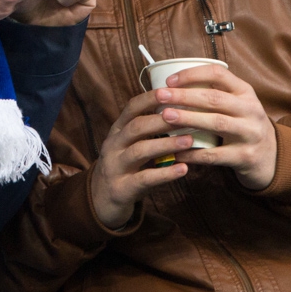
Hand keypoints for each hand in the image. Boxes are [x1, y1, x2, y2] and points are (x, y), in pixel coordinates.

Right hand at [90, 90, 195, 229]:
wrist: (101, 200)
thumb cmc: (126, 166)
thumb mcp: (131, 144)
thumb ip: (149, 130)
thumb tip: (183, 110)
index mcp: (118, 131)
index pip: (132, 108)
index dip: (150, 98)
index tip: (172, 91)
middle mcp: (113, 145)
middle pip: (136, 127)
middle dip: (161, 120)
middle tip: (187, 115)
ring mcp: (115, 167)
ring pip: (139, 151)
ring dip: (166, 144)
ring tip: (189, 141)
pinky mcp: (121, 189)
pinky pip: (144, 179)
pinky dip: (165, 174)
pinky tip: (183, 169)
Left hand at [156, 63, 277, 191]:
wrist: (271, 157)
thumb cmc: (243, 125)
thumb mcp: (237, 104)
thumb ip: (214, 93)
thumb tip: (170, 85)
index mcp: (245, 91)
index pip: (219, 74)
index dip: (192, 74)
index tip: (170, 81)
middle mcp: (251, 109)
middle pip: (215, 98)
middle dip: (185, 96)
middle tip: (160, 96)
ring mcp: (250, 133)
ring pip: (216, 123)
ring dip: (188, 119)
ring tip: (165, 117)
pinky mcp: (245, 156)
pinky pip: (215, 155)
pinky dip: (194, 153)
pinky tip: (176, 151)